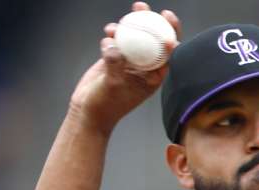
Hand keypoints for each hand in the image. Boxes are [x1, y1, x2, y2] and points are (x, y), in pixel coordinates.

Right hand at [68, 2, 180, 134]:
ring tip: (130, 13)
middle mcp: (144, 67)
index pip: (168, 53)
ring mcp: (129, 61)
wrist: (88, 110)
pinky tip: (108, 31)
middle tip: (146, 8)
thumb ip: (115, 63)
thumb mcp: (113, 84)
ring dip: (131, 23)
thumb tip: (113, 45)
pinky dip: (112, 33)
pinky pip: (116, 39)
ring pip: (134, 37)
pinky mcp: (114, 57)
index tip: (168, 20)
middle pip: (152, 39)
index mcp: (153, 76)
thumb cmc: (106, 104)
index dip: (171, 34)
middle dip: (152, 20)